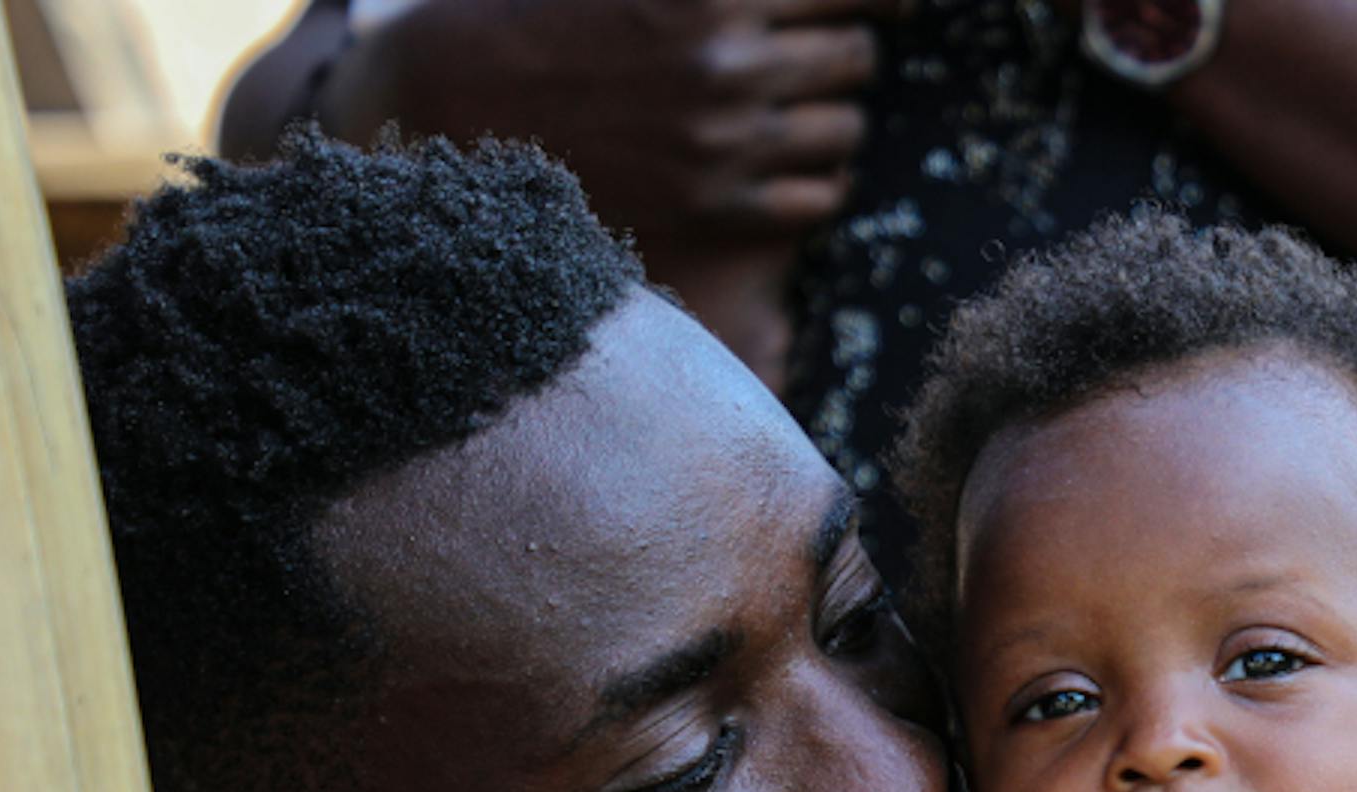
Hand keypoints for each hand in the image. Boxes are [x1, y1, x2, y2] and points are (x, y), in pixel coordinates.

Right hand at [322, 0, 901, 378]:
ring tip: (787, 110)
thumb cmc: (551, 16)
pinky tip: (778, 163)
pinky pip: (821, 196)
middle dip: (841, 52)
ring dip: (828, 117)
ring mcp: (726, 140)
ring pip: (847, 128)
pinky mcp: (718, 206)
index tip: (894, 1)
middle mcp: (728, 60)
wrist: (463, 104)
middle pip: (857, 56)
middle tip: (813, 54)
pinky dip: (812, 179)